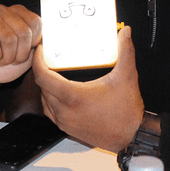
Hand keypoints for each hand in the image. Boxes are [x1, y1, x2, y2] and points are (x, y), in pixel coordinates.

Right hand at [0, 4, 41, 91]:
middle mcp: (1, 10)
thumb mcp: (27, 53)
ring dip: (7, 57)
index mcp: (16, 12)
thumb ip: (37, 43)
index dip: (33, 42)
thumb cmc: (4, 62)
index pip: (35, 21)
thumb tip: (44, 39)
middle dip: (20, 53)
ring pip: (9, 38)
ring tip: (1, 59)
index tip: (25, 50)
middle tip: (12, 59)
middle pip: (23, 31)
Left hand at [32, 27, 143, 152]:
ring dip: (44, 85)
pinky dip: (50, 99)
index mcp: (73, 97)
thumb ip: (126, 51)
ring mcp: (64, 122)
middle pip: (41, 86)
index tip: (41, 50)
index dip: (37, 61)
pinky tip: (59, 91)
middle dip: (41, 69)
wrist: (132, 137)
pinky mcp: (67, 129)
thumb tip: (125, 33)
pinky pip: (50, 111)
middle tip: (47, 57)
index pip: (42, 77)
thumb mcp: (127, 77)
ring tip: (52, 71)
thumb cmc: (127, 113)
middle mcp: (65, 111)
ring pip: (44, 100)